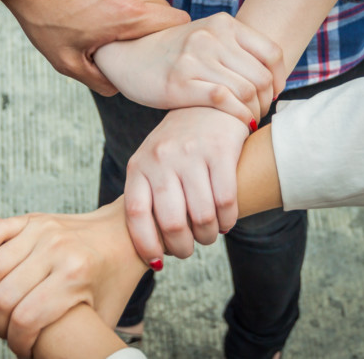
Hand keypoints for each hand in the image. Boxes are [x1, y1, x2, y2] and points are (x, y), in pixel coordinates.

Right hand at [0, 203, 145, 357]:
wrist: (122, 234)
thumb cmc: (112, 280)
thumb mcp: (106, 316)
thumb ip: (84, 340)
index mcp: (75, 276)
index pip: (26, 319)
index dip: (16, 342)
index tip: (19, 350)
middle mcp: (56, 250)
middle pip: (4, 296)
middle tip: (2, 331)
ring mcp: (42, 230)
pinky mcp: (31, 218)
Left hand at [3, 0, 190, 95]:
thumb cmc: (43, 16)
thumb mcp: (66, 60)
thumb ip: (99, 79)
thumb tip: (119, 86)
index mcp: (131, 13)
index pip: (178, 24)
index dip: (170, 37)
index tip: (154, 44)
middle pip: (162, 6)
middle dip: (147, 21)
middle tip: (121, 31)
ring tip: (103, 8)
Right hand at [94, 12, 285, 124]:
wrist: (126, 54)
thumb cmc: (170, 53)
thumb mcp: (204, 37)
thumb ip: (234, 48)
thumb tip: (270, 74)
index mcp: (223, 24)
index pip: (271, 53)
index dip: (280, 79)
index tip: (273, 94)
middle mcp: (211, 38)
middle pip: (261, 77)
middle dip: (266, 102)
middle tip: (259, 113)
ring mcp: (195, 59)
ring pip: (246, 91)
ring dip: (253, 112)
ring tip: (248, 120)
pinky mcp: (180, 83)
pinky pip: (224, 101)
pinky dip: (238, 116)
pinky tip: (238, 124)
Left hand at [125, 107, 248, 260]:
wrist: (208, 102)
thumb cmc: (178, 145)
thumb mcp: (152, 163)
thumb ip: (148, 196)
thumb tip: (152, 247)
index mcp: (139, 165)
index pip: (135, 213)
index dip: (145, 243)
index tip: (157, 261)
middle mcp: (161, 158)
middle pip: (172, 221)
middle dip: (183, 246)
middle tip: (190, 249)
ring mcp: (190, 153)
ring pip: (202, 215)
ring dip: (208, 235)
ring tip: (209, 235)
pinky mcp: (219, 149)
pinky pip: (226, 200)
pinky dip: (228, 220)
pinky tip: (226, 221)